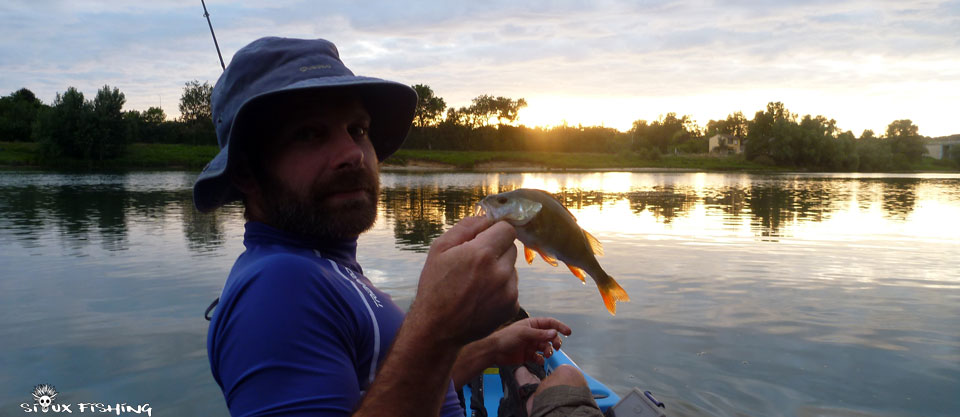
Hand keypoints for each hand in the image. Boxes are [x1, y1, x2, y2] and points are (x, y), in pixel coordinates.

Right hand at [408, 216, 518, 345]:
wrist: (438, 328)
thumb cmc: (435, 286)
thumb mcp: (440, 249)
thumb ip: (465, 227)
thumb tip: (485, 217)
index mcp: (482, 253)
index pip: (507, 228)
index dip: (495, 231)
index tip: (484, 238)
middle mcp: (500, 272)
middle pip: (511, 247)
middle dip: (496, 250)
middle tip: (476, 262)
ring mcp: (508, 291)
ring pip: (512, 268)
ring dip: (499, 270)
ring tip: (476, 283)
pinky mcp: (512, 306)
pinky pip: (512, 287)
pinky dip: (501, 289)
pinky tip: (482, 296)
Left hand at [489, 317, 571, 365]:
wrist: (494, 352)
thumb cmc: (506, 338)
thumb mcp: (523, 334)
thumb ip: (539, 334)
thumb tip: (554, 333)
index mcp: (532, 325)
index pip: (550, 323)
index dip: (560, 326)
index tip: (568, 332)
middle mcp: (533, 334)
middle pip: (550, 336)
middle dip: (555, 341)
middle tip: (556, 347)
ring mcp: (531, 345)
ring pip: (546, 347)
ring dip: (549, 351)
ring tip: (546, 354)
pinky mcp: (528, 355)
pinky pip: (539, 357)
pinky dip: (541, 359)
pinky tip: (539, 360)